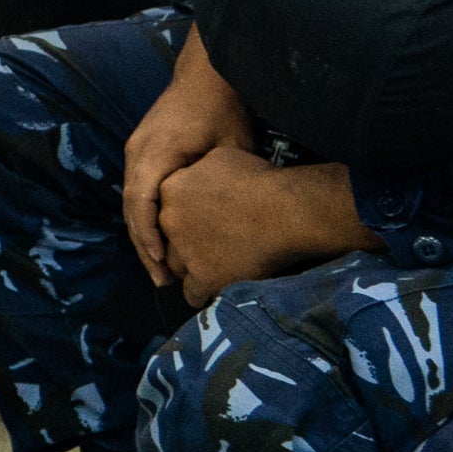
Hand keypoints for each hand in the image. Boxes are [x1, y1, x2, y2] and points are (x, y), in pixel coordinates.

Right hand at [122, 33, 255, 286]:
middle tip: (161, 281)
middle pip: (131, 207)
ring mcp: (136, 149)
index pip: (141, 202)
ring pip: (132, 200)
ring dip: (143, 233)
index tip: (163, 265)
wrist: (206, 71)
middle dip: (144, 245)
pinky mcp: (143, 148)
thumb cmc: (222, 107)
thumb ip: (222, 185)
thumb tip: (229, 226)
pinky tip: (161, 235)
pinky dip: (147, 215)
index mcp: (155, 152)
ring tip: (160, 267)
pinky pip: (139, 188)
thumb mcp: (231, 148)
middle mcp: (137, 152)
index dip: (149, 237)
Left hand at [154, 150, 371, 307]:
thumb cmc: (259, 180)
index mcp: (171, 188)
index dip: (184, 214)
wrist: (285, 211)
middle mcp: (170, 220)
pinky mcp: (203, 278)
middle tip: (210, 243)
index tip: (201, 220)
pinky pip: (192, 293)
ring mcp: (184, 251)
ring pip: (177, 266)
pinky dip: (203, 291)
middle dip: (185, 240)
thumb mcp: (220, 158)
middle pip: (168, 237)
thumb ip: (198, 170)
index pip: (167, 207)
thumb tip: (196, 174)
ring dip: (192, 267)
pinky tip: (216, 286)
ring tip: (214, 265)